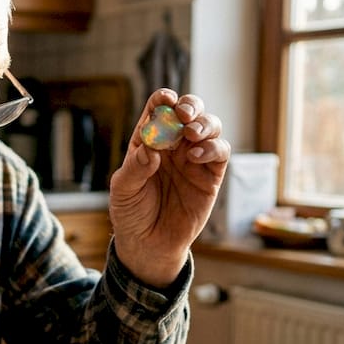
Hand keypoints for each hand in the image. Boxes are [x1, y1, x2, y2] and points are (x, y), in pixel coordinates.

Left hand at [109, 89, 230, 286]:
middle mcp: (174, 144)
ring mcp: (194, 159)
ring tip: (191, 135)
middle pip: (190, 111)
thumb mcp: (123, 190)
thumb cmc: (131, 213)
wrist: (148, 244)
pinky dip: (212, 148)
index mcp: (149, 139)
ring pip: (209, 127)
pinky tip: (196, 156)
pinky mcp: (211, 176)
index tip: (166, 100)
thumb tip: (151, 150)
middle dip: (190, 105)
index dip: (164, 99)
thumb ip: (135, 168)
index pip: (159, 109)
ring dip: (204, 124)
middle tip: (184, 114)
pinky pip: (220, 153)